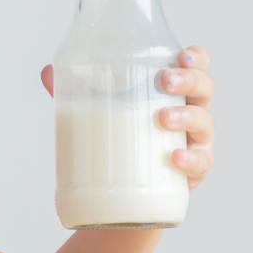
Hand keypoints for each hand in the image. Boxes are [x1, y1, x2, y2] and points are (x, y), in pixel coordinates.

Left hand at [40, 45, 214, 188]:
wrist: (124, 198)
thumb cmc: (119, 142)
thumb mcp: (98, 113)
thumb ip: (76, 92)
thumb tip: (48, 72)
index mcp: (173, 92)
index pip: (194, 66)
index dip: (195, 57)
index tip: (181, 54)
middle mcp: (191, 112)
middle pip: (204, 88)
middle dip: (188, 80)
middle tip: (165, 80)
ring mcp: (195, 142)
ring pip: (204, 122)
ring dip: (186, 116)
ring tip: (163, 118)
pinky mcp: (193, 172)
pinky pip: (200, 164)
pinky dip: (190, 159)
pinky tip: (174, 158)